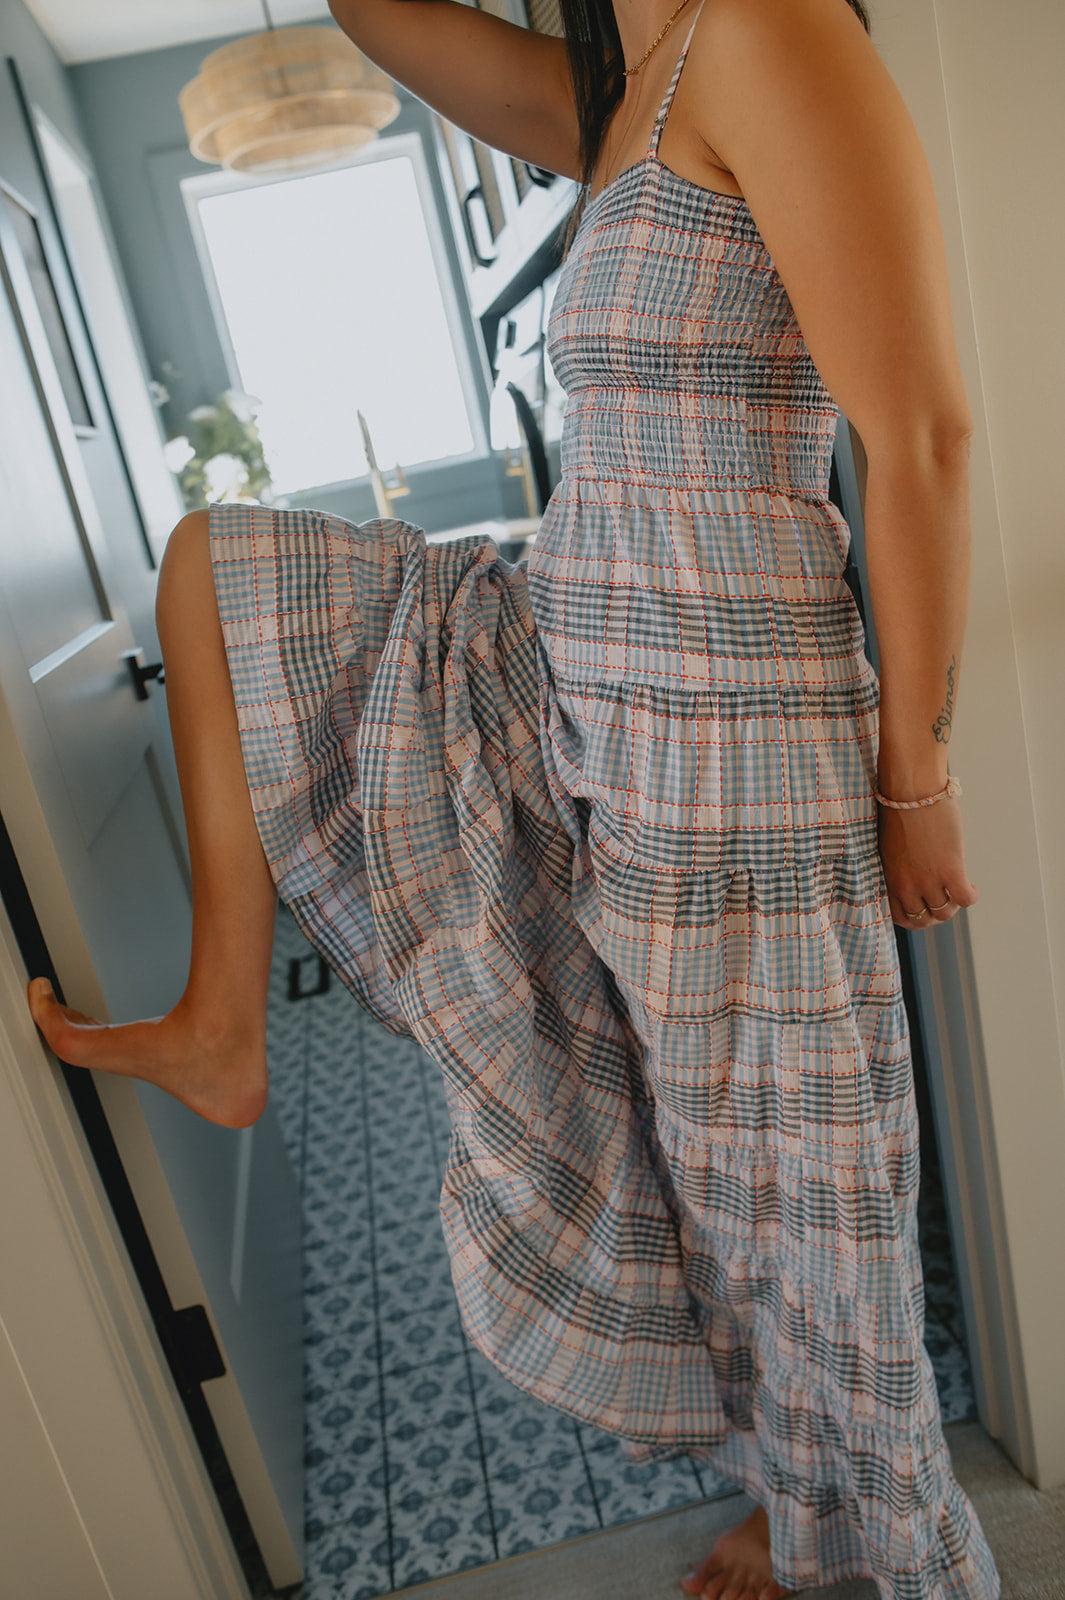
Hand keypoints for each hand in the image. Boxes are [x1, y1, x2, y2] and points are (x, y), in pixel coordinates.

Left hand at [876, 797, 977, 928]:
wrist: (911, 790)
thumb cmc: (899, 810)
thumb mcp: (890, 848)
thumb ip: (898, 869)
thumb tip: (911, 878)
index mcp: (889, 879)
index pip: (900, 916)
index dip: (914, 916)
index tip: (924, 908)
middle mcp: (907, 885)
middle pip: (923, 919)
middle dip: (935, 915)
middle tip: (944, 902)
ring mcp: (928, 880)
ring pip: (946, 912)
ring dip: (954, 904)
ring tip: (957, 890)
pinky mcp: (951, 871)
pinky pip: (965, 899)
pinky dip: (971, 896)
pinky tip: (971, 886)